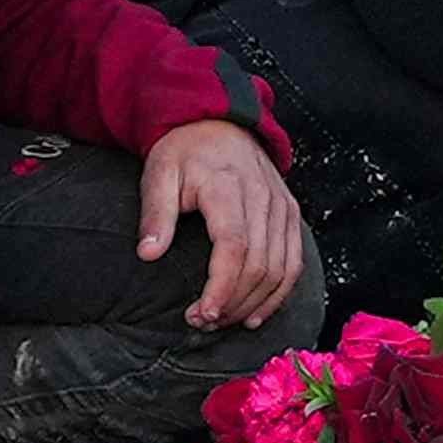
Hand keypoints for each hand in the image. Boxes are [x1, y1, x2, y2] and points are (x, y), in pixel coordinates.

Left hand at [142, 118, 307, 327]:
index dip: (221, 287)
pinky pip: (294, 261)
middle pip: (259, 265)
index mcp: (229, 188)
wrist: (217, 120)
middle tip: (201, 322)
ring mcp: (281, 206)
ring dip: (255, 304)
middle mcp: (263, 198)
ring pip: (281, 269)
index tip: (200, 314)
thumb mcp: (159, 174)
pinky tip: (256, 314)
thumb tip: (148, 254)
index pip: (234, 248)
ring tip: (223, 321)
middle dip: (232, 303)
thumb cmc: (184, 151)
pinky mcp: (290, 213)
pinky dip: (278, 293)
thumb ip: (156, 215)